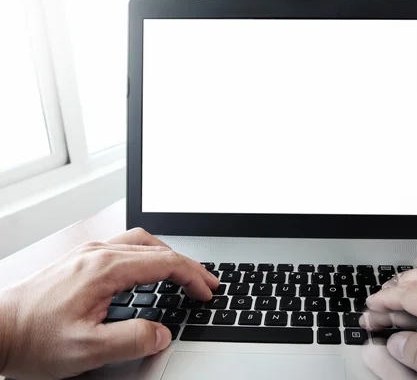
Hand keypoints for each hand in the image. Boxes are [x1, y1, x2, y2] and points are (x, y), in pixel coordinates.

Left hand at [0, 228, 218, 378]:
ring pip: (141, 242)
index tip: (206, 293)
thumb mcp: (85, 350)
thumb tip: (163, 333)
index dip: (192, 277)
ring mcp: (88, 253)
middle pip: (158, 248)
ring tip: (183, 274)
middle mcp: (98, 254)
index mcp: (105, 269)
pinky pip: (125, 246)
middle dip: (187, 265)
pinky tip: (147, 270)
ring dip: (168, 256)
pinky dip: (148, 255)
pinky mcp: (80, 259)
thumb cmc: (32, 339)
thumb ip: (131, 340)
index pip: (165, 263)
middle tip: (206, 283)